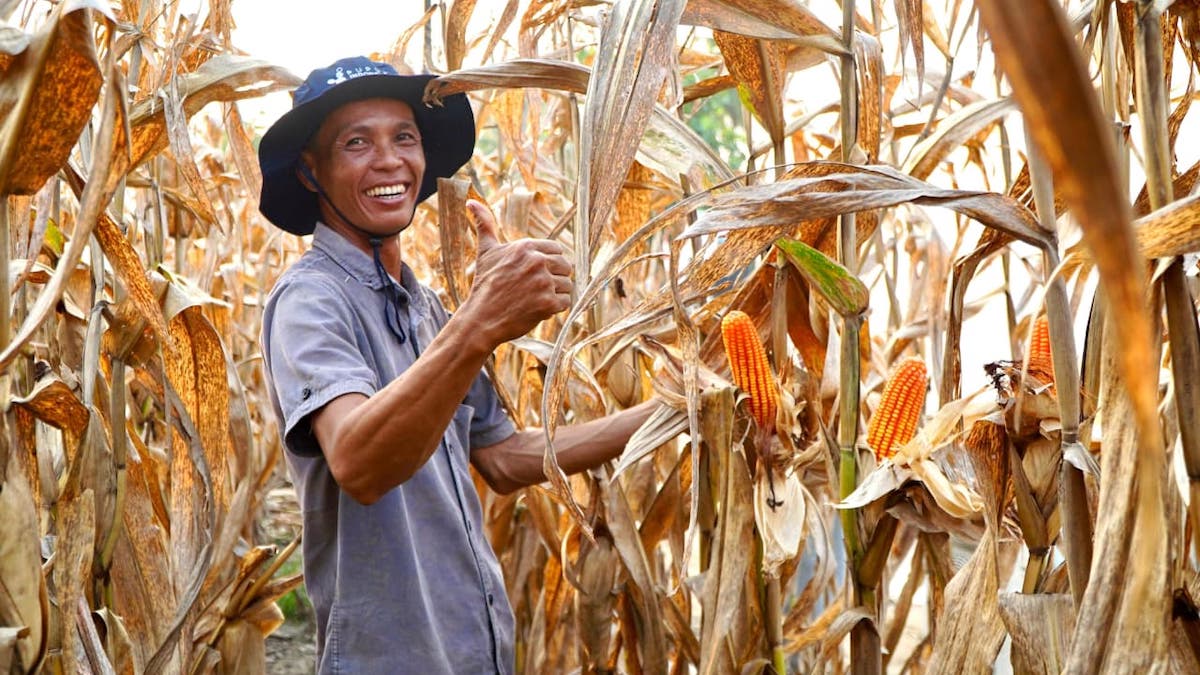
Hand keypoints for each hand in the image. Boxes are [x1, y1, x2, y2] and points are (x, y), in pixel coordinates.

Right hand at [464, 199, 572, 344]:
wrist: (481, 319)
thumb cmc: (484, 285)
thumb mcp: (486, 251)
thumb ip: (485, 224)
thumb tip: (471, 201)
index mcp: (526, 247)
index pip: (557, 249)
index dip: (549, 263)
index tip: (535, 274)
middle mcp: (536, 261)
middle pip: (566, 266)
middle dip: (555, 278)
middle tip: (536, 289)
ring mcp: (543, 282)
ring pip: (568, 285)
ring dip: (555, 294)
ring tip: (535, 299)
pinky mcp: (548, 303)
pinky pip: (565, 302)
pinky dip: (555, 309)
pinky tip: (537, 309)